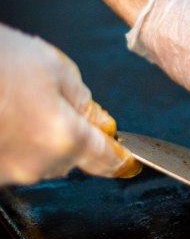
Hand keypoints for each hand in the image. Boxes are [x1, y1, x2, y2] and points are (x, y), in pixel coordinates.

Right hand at [0, 25, 139, 184]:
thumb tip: (97, 119)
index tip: (128, 157)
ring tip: (18, 103)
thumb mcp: (55, 67)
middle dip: (71, 135)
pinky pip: (14, 160)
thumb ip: (83, 99)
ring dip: (40, 139)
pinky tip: (5, 116)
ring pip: (42, 161)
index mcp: (66, 137)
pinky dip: (14, 142)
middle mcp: (40, 163)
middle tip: (50, 102)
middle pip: (72, 158)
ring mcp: (10, 172)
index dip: (120, 157)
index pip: (107, 159)